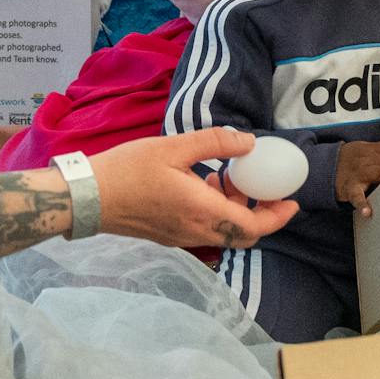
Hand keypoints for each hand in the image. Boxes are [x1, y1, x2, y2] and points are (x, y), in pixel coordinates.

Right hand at [87, 129, 299, 250]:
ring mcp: (181, 236)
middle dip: (260, 213)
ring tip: (226, 176)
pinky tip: (202, 183)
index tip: (291, 202)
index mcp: (202, 211)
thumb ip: (215, 143)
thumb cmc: (128, 170)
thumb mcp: (174, 147)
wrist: (88, 197)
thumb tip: (249, 142)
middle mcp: (196, 231)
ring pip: (224, 232)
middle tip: (262, 187)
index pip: (254, 227)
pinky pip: (205, 229)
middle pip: (243, 234)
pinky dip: (215, 211)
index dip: (278, 217)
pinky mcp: (168, 235)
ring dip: (235, 209)